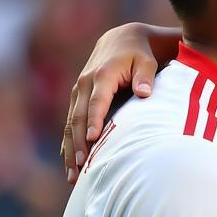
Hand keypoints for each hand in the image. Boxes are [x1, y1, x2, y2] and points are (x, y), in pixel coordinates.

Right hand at [61, 22, 161, 181]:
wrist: (122, 40)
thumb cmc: (140, 54)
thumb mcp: (147, 61)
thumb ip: (146, 76)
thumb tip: (144, 93)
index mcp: (102, 76)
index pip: (97, 102)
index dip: (94, 120)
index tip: (93, 139)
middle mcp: (84, 84)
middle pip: (77, 117)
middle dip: (78, 143)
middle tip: (82, 167)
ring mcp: (78, 92)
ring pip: (69, 124)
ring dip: (70, 150)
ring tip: (73, 177)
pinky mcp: (77, 99)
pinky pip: (69, 124)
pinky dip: (68, 145)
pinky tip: (70, 166)